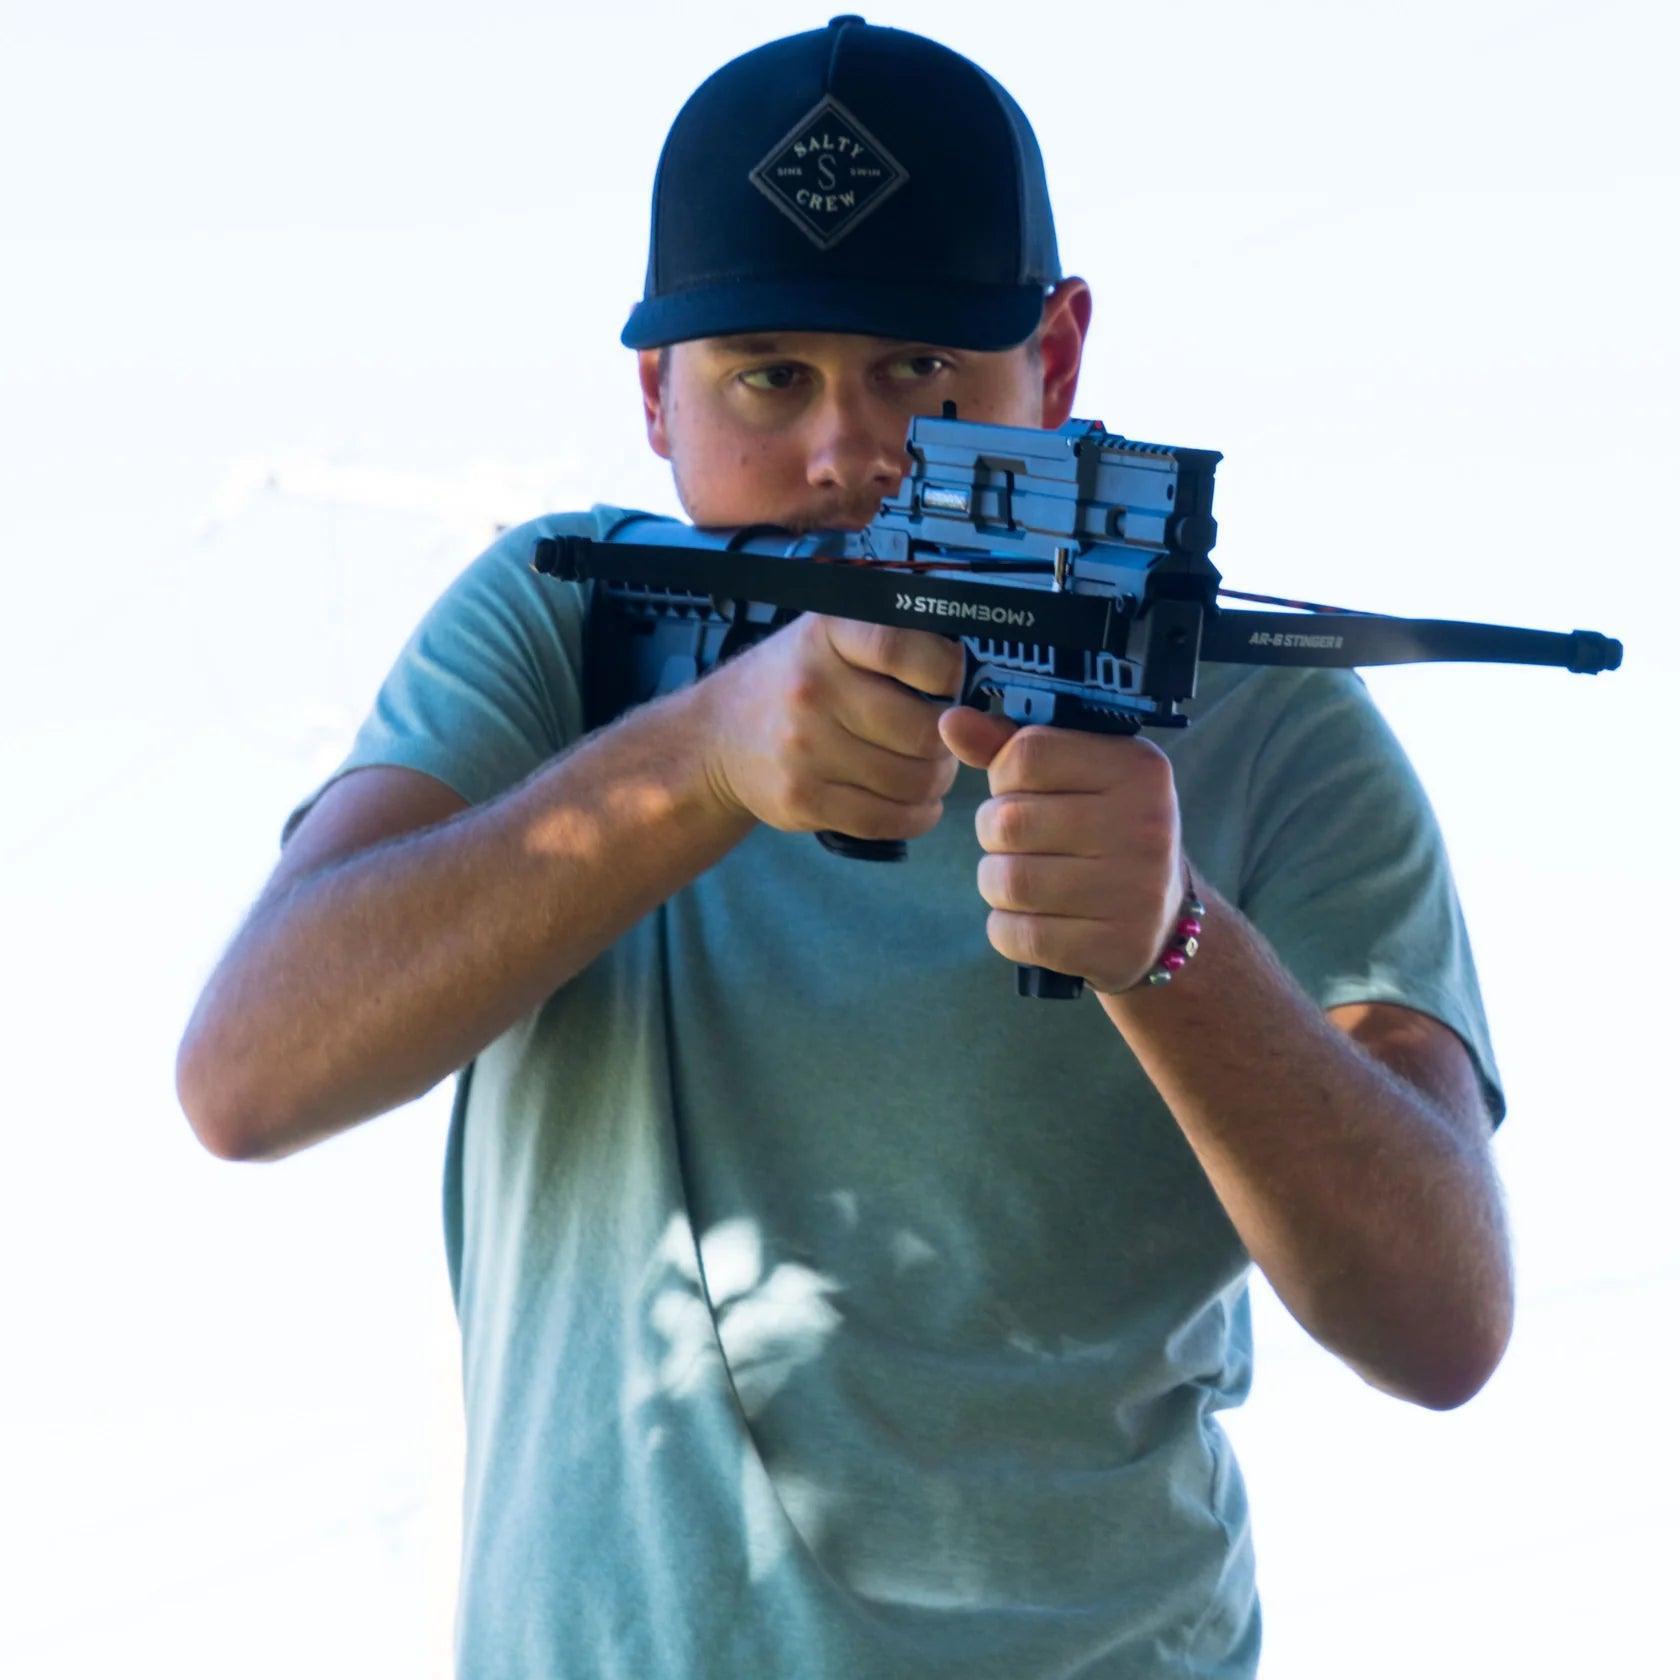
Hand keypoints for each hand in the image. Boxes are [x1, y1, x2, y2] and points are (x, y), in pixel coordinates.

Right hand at [697, 614, 964, 841]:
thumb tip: (970, 678)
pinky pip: (886, 819)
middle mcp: (813, 688)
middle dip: (949, 744)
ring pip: (912, 780)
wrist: (717, 737)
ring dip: (935, 782)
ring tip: (927, 772)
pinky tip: (914, 804)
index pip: (906, 650)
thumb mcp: (829, 636)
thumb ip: (892, 642)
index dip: (947, 673)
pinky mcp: (803, 799)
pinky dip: (916, 816)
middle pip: (924, 731)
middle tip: (944, 744)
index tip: (950, 685)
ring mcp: (804, 749)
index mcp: (827, 634)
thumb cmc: (792, 682)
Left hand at [937, 709, 1183, 994]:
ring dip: (996, 883)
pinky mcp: (1114, 947)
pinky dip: (1008, 928)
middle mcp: (1144, 825)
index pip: (1027, 755)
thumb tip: (951, 722)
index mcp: (1136, 768)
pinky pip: (1018, 935)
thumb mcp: (1074, 778)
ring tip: (1024, 879)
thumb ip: (1011, 747)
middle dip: (994, 835)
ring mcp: (1134, 891)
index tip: (1024, 792)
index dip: (1004, 777)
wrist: (1161, 922)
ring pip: (1007, 881)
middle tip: (1021, 843)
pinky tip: (1036, 919)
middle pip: (1008, 821)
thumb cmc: (1103, 834)